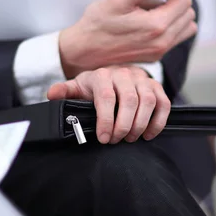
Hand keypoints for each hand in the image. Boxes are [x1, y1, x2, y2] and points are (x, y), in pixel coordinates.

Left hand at [47, 66, 170, 143]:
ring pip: (148, 101)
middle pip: (130, 100)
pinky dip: (158, 121)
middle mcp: (124, 74)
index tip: (104, 139)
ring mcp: (142, 79)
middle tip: (116, 141)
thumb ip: (65, 92)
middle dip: (124, 126)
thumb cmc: (94, 87)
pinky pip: (163, 103)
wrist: (114, 75)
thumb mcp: (77, 88)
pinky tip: (148, 134)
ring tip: (130, 138)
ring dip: (141, 124)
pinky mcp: (156, 86)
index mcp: (102, 75)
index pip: (107, 97)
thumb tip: (52, 95)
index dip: (106, 120)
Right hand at [59, 0, 196, 77]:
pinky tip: (150, 23)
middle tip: (155, 0)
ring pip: (186, 29)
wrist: (85, 50)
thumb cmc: (98, 23)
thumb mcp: (117, 0)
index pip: (184, 2)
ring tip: (156, 11)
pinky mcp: (154, 57)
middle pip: (188, 15)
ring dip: (176, 16)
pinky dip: (170, 28)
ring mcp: (159, 52)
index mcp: (156, 26)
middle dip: (176, 3)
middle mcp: (162, 42)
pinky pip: (175, 39)